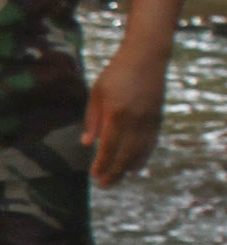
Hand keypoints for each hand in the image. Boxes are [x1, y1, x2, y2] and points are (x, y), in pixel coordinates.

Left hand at [88, 43, 170, 185]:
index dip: (102, 163)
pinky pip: (151, 143)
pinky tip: (136, 167)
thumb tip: (87, 143)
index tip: (94, 175)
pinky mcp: (158, 118)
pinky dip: (143, 157)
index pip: (109, 145)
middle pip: (126, 153)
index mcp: (117, 113)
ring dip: (128, 168)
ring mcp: (149, 120)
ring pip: (140, 151)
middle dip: (114, 171)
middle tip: (103, 185)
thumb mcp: (97, 93)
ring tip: (117, 179)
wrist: (146, 58)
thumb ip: (92, 119)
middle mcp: (136, 119)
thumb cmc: (116, 74)